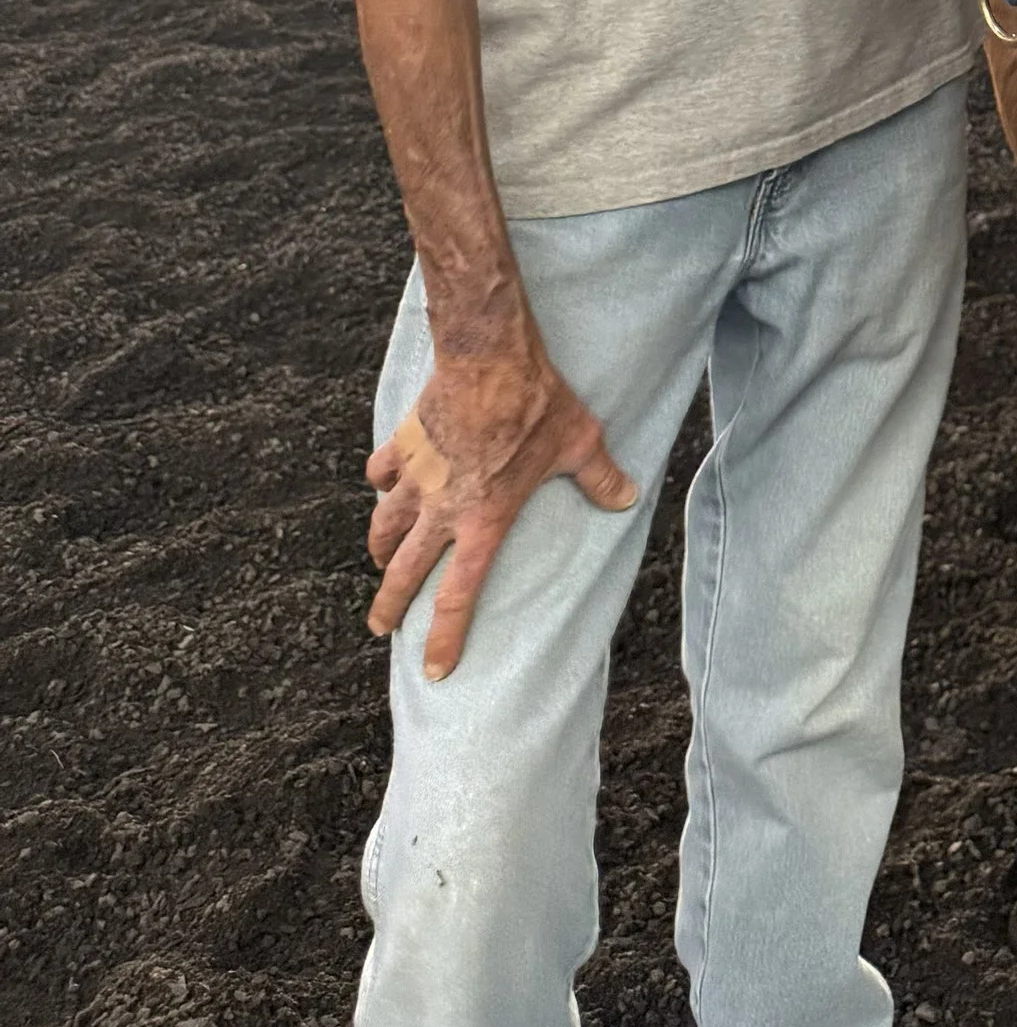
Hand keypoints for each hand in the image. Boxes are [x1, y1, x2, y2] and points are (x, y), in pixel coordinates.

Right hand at [364, 331, 638, 677]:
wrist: (488, 358)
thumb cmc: (537, 403)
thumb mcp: (579, 442)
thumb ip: (600, 478)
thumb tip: (628, 497)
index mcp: (484, 520)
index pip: (459, 595)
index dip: (446, 636)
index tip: (435, 668)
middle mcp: (443, 508)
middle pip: (405, 571)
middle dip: (391, 605)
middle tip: (382, 628)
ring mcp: (418, 477)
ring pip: (385, 526)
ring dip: (379, 548)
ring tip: (378, 561)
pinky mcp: (404, 444)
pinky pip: (382, 471)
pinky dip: (380, 481)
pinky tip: (383, 484)